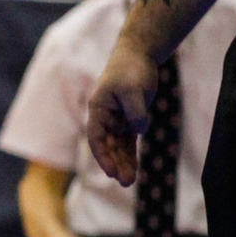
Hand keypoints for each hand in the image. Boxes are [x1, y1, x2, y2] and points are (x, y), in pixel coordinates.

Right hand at [86, 40, 158, 185]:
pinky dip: (131, 154)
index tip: (110, 171)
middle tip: (125, 182)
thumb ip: (135, 112)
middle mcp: (105, 117)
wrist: (139, 54)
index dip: (102, 155)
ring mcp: (118, 118)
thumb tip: (139, 130)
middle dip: (116, 164)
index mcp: (99, 109)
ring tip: (130, 182)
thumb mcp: (133, 90)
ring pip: (119, 146)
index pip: (96, 137)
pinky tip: (134, 168)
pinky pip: (129, 141)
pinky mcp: (131, 118)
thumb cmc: (131, 69)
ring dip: (124, 163)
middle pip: (108, 146)